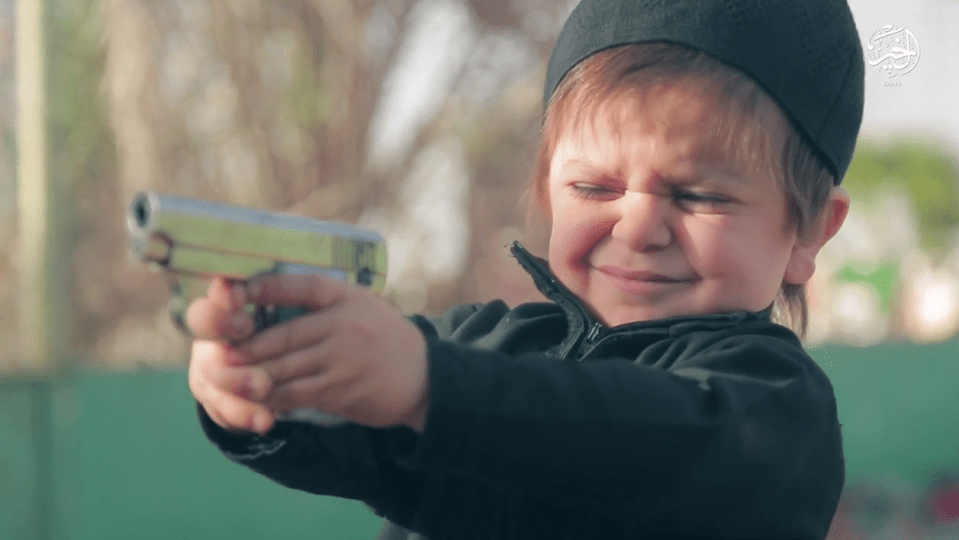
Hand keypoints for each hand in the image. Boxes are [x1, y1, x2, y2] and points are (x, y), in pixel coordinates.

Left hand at [187, 275, 429, 433]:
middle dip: (247, 345)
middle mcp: (345, 326)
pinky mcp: (341, 390)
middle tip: (219, 350)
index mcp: (347, 298)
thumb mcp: (360, 305)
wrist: (423, 377)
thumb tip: (266, 291)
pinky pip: (298, 395)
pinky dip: (273, 398)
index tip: (239, 291)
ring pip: (285, 369)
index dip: (268, 288)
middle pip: (283, 335)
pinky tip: (257, 398)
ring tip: (229, 377)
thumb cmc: (383, 336)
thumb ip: (322, 300)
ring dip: (253, 376)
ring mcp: (343, 360)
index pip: (303, 286)